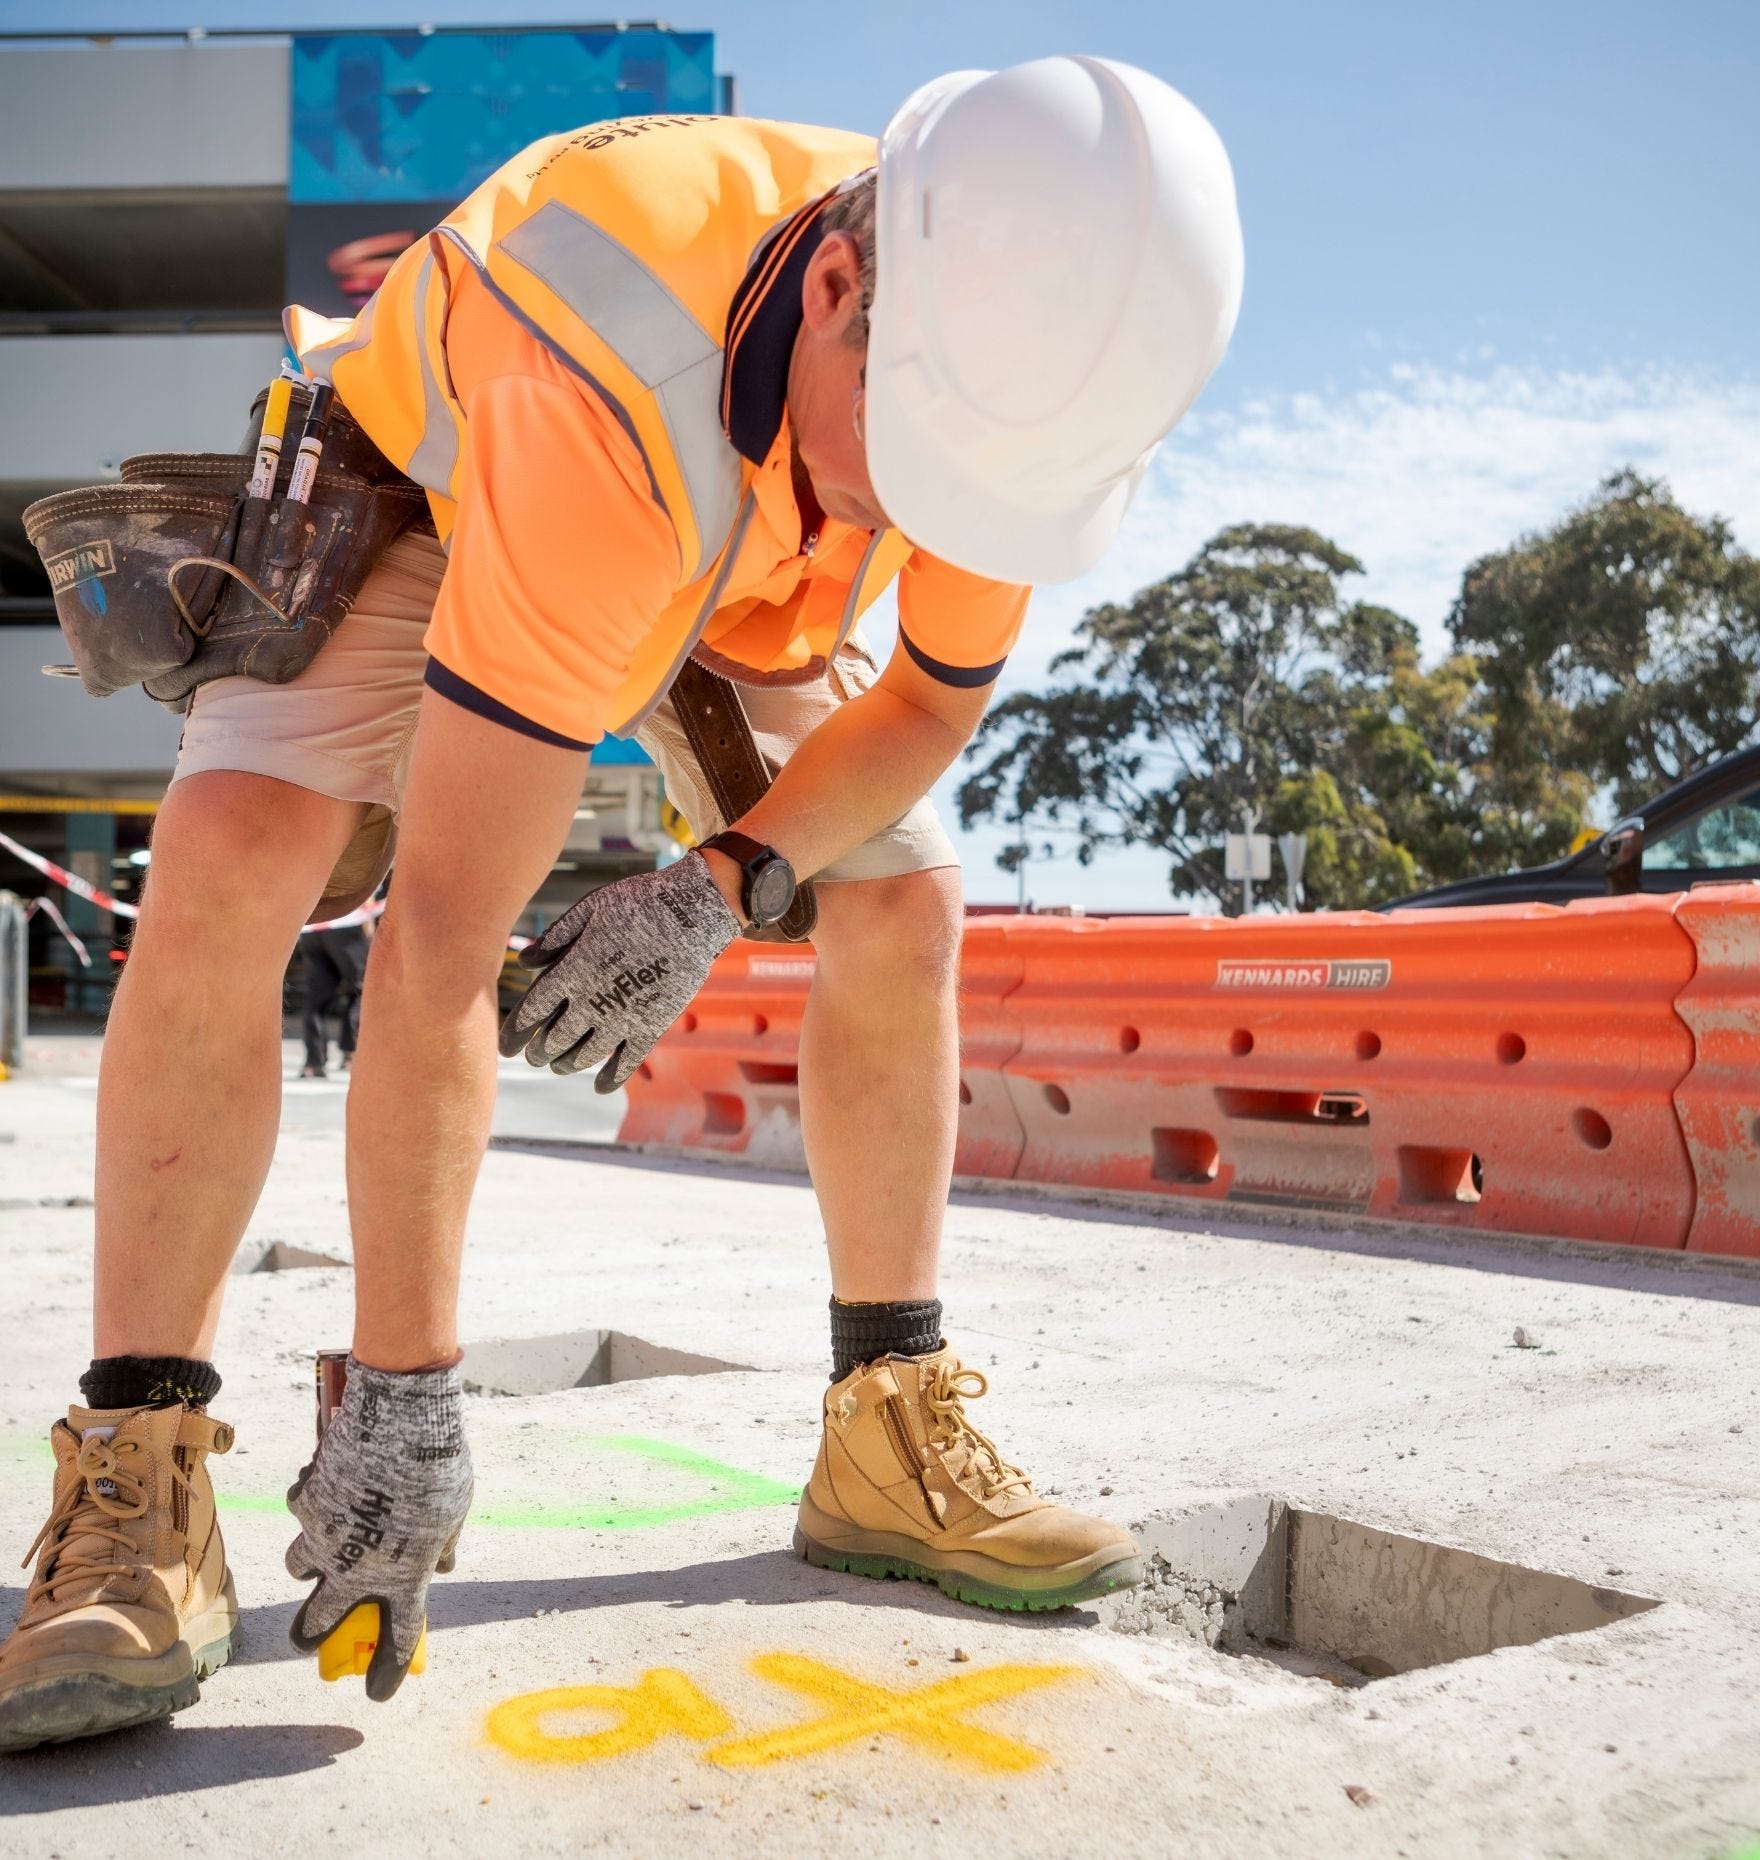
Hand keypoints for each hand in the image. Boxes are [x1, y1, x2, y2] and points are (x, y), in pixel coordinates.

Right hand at [285, 1358, 472, 1701]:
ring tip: (323, 1547)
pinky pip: (301, 1512)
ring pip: (298, 1567)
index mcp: (402, 1575)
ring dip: (309, 1563)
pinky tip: (331, 1483)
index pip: (396, 1637)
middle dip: (310, 1635)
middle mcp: (355, 1567)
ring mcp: (323, 1536)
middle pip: (316, 1623)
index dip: (386, 1671)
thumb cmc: (439, 1461)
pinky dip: (312, 1505)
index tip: (378, 1694)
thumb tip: (443, 1565)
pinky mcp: (304, 1502)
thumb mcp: (457, 1508)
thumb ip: (445, 1543)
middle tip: (311, 1636)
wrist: (401, 1414)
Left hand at [498, 852, 739, 1089]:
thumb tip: (524, 962)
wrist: (690, 913)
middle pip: (554, 1039)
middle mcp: (591, 1000)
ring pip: (585, 1055)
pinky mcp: (651, 1026)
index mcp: (572, 971)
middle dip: (539, 1052)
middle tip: (533, 1057)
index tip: (505, 1048)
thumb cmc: (637, 903)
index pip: (531, 1013)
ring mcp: (622, 1017)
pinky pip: (626, 1062)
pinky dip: (611, 1078)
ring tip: (559, 1066)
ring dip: (567, 1064)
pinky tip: (600, 1088)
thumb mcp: (589, 908)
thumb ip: (555, 938)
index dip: (514, 1033)